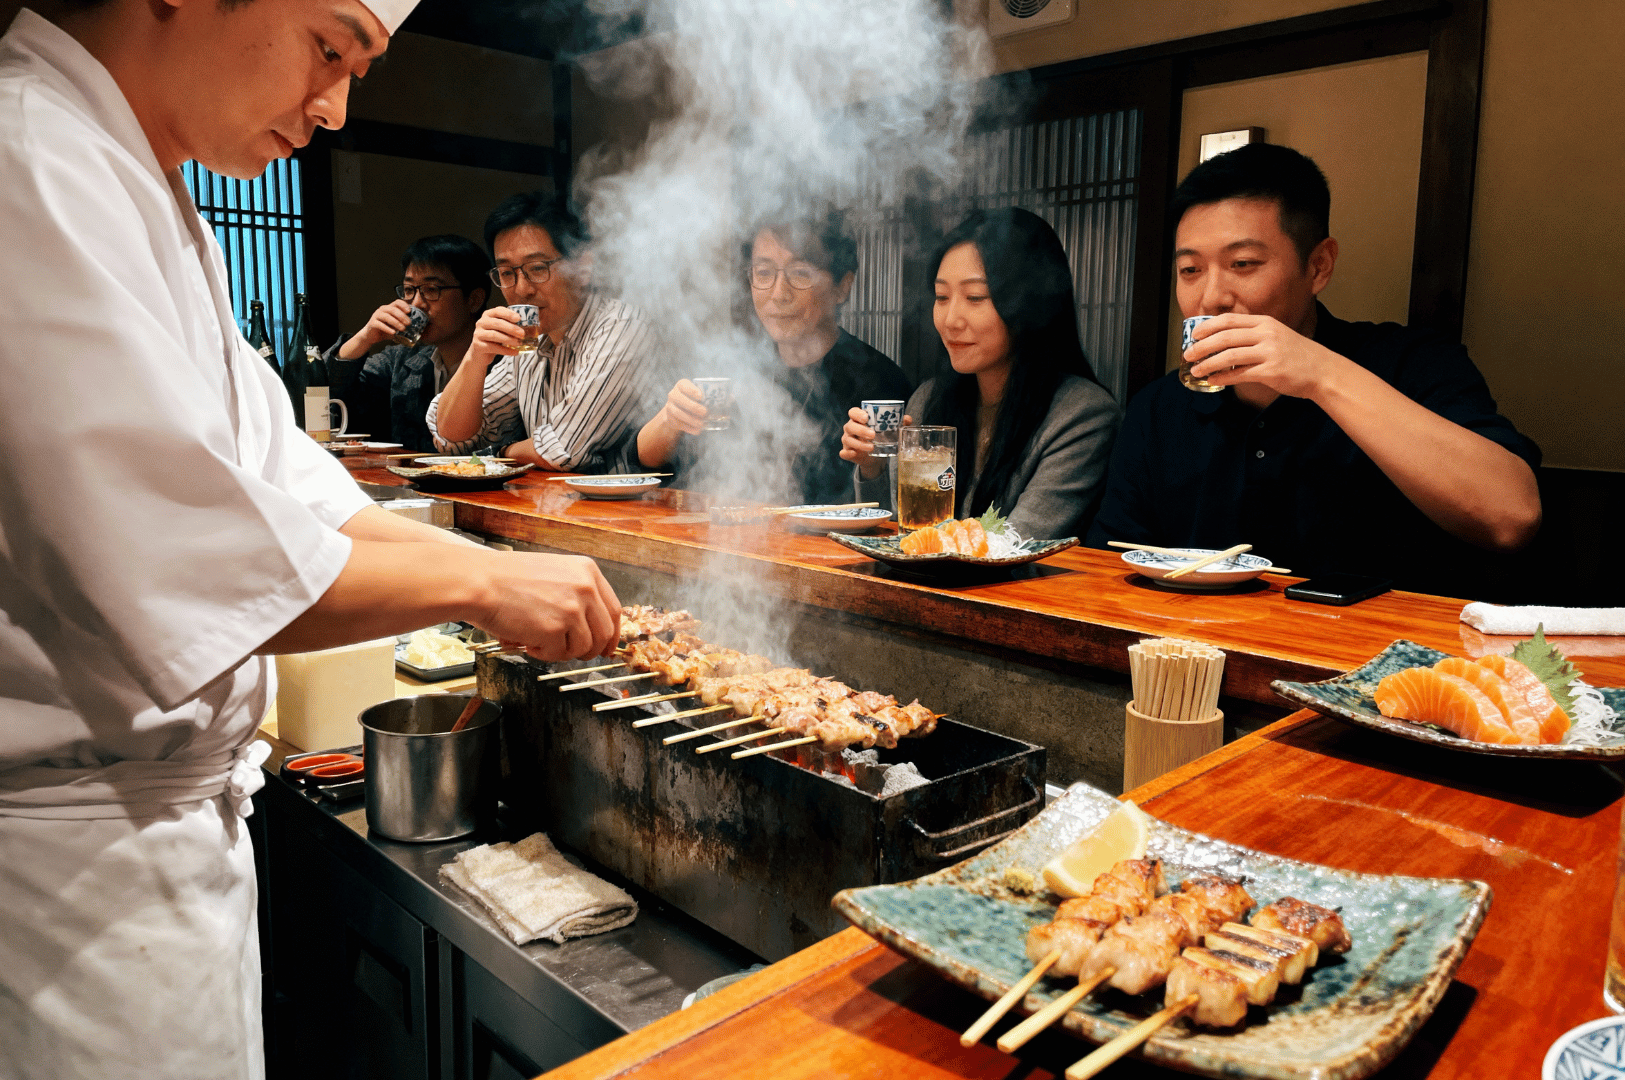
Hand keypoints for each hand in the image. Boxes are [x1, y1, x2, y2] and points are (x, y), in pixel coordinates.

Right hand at [339, 300, 414, 358]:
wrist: (371, 336)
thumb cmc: (386, 330)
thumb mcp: (396, 326)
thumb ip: (404, 324)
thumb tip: (418, 327)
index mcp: (389, 308)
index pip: (397, 302)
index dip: (404, 305)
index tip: (410, 311)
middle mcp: (382, 310)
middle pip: (393, 309)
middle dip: (402, 316)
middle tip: (409, 323)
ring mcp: (376, 315)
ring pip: (387, 316)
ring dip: (396, 322)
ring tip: (403, 329)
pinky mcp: (372, 323)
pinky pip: (380, 324)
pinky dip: (387, 328)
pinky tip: (393, 333)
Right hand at [466, 307, 526, 368]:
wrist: (480, 353)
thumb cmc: (493, 339)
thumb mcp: (500, 330)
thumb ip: (509, 326)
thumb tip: (527, 328)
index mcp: (488, 315)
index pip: (498, 311)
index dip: (508, 314)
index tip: (518, 318)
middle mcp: (481, 322)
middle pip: (497, 323)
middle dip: (511, 328)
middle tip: (522, 334)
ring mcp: (478, 334)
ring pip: (494, 335)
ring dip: (509, 339)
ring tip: (518, 343)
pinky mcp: (478, 345)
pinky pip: (493, 347)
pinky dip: (505, 350)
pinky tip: (515, 352)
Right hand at [473, 552, 620, 660]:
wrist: (479, 582)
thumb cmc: (506, 579)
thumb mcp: (553, 573)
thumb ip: (576, 594)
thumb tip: (592, 625)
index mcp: (587, 571)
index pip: (614, 610)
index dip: (611, 634)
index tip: (606, 646)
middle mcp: (585, 588)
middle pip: (604, 633)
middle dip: (590, 650)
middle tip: (573, 654)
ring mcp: (572, 609)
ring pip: (583, 647)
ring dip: (562, 651)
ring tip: (540, 640)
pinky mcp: (555, 629)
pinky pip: (558, 654)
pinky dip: (543, 654)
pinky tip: (528, 640)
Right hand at [654, 380, 708, 436]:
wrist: (676, 409)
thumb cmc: (692, 399)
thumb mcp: (697, 394)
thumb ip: (708, 396)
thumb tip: (726, 401)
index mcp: (681, 385)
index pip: (683, 385)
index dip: (692, 390)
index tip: (700, 396)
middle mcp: (673, 394)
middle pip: (680, 399)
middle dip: (693, 407)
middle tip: (704, 412)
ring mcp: (670, 407)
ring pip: (678, 413)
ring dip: (691, 419)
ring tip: (701, 423)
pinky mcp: (670, 419)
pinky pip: (679, 424)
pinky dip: (689, 428)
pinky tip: (698, 429)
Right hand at [840, 408, 911, 479]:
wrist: (876, 456)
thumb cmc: (880, 437)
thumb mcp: (889, 430)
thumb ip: (898, 423)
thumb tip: (907, 419)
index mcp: (859, 419)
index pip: (853, 412)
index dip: (857, 414)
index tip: (866, 418)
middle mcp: (851, 428)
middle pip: (850, 426)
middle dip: (861, 430)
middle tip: (873, 435)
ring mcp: (847, 440)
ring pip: (848, 440)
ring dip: (859, 443)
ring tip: (872, 447)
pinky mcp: (847, 452)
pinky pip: (843, 453)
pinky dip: (847, 453)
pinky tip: (855, 454)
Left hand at [1186, 313, 1346, 400]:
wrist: (1323, 370)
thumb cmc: (1297, 355)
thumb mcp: (1276, 335)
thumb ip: (1254, 335)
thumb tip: (1223, 342)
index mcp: (1265, 322)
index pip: (1230, 320)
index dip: (1208, 327)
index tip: (1194, 335)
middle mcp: (1266, 334)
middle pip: (1225, 337)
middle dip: (1203, 346)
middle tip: (1188, 354)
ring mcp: (1269, 352)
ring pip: (1229, 355)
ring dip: (1209, 363)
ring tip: (1196, 370)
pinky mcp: (1271, 371)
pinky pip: (1240, 374)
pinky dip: (1223, 377)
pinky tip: (1213, 380)